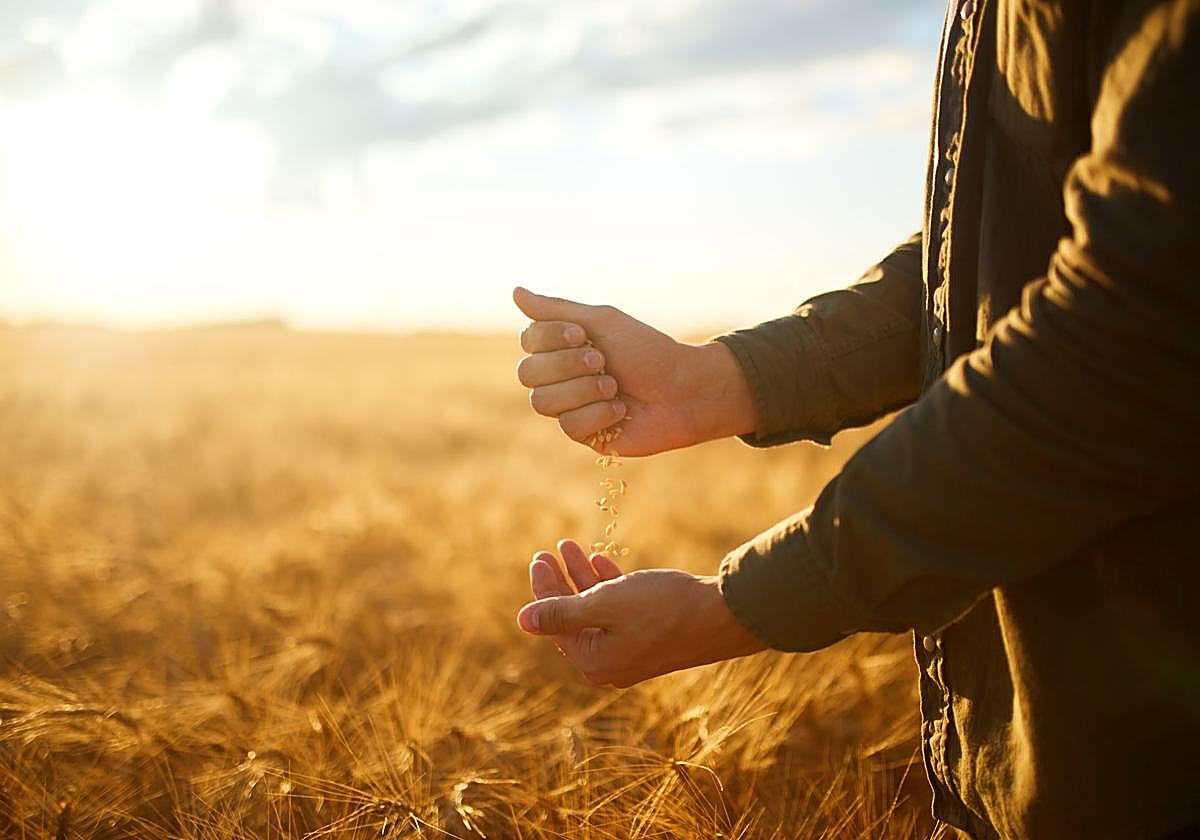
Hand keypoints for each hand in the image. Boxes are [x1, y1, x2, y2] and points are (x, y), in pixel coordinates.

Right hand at [513, 287, 755, 454]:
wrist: (685, 389)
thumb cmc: (648, 351)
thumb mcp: (604, 322)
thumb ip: (557, 310)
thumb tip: (515, 291)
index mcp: (562, 347)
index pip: (528, 342)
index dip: (551, 339)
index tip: (583, 334)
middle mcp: (561, 377)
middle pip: (527, 374)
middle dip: (567, 365)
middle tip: (602, 361)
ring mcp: (570, 407)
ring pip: (543, 402)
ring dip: (584, 390)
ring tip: (615, 387)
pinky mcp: (585, 435)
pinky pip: (569, 427)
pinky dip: (599, 414)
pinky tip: (622, 411)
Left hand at [516, 540, 765, 686]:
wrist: (722, 615)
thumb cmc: (664, 607)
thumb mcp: (606, 604)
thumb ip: (562, 612)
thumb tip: (522, 621)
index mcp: (594, 660)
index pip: (555, 622)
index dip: (544, 588)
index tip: (538, 558)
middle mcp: (610, 662)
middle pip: (573, 617)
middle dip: (560, 582)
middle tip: (548, 552)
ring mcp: (632, 651)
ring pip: (596, 610)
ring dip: (583, 578)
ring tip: (571, 547)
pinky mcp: (651, 637)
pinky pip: (619, 612)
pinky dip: (608, 587)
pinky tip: (602, 561)